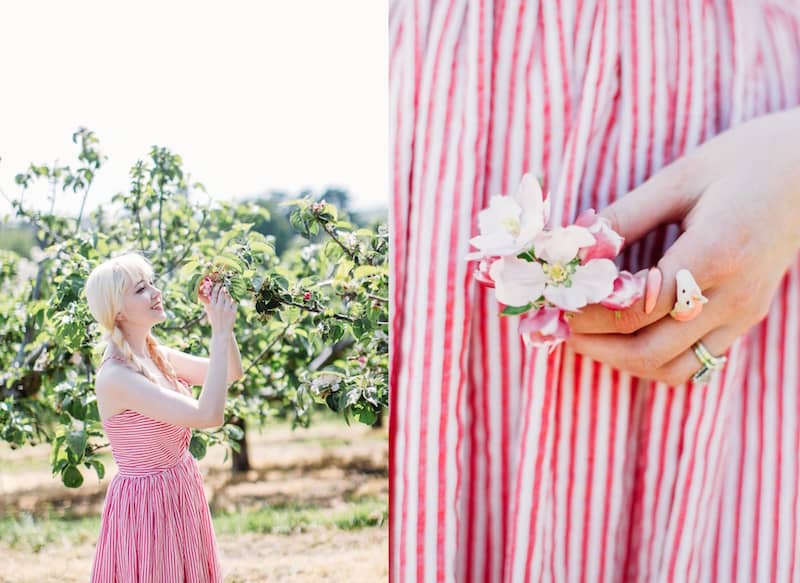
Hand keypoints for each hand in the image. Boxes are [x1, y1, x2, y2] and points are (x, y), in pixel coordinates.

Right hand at [204, 283, 236, 334]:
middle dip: (224, 289)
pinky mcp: (233, 312)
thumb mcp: (209, 311)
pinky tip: (233, 302)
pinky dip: (234, 301)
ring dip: (229, 295)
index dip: (217, 286)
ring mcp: (227, 309)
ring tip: (229, 295)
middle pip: (223, 293)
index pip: (215, 292)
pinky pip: (235, 302)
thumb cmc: (214, 319)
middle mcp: (219, 307)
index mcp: (212, 306)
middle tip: (226, 286)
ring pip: (229, 297)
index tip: (219, 283)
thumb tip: (201, 293)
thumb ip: (206, 302)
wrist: (222, 331)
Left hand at [564, 106, 799, 384]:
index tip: (553, 298)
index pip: (638, 305)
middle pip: (650, 349)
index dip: (587, 310)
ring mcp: (744, 314)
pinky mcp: (746, 320)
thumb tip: (570, 247)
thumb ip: (623, 217)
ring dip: (620, 361)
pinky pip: (694, 363)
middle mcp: (735, 295)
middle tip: (558, 323)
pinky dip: (650, 361)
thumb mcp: (678, 178)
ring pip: (672, 369)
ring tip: (584, 336)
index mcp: (717, 252)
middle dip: (594, 343)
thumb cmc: (744, 161)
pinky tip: (623, 336)